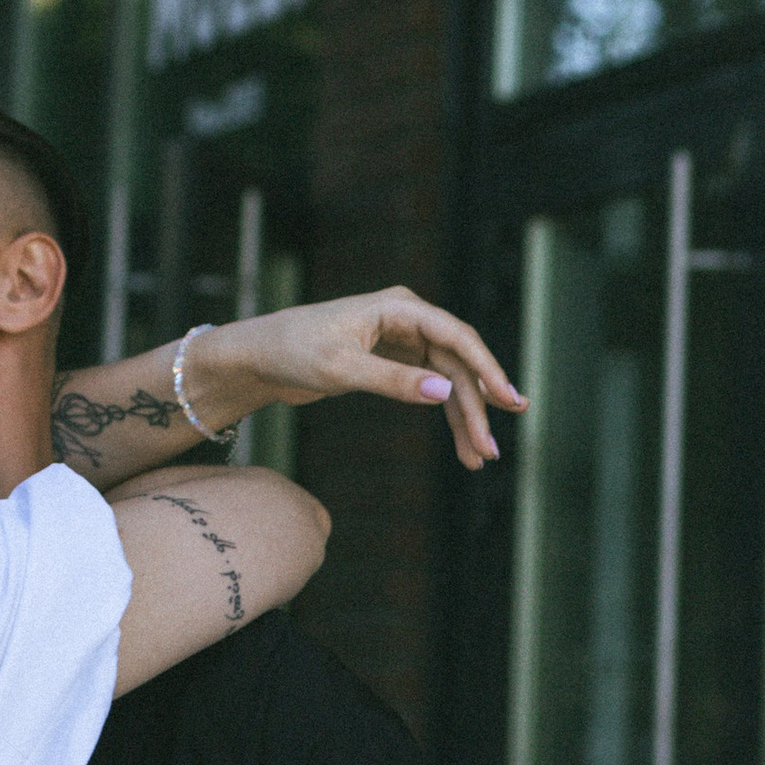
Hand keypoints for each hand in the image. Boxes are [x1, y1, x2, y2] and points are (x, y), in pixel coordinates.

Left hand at [195, 287, 520, 469]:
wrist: (257, 357)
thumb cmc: (292, 351)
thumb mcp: (340, 368)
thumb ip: (392, 381)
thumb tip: (443, 394)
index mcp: (398, 307)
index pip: (456, 336)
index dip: (486, 368)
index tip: (507, 400)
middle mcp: (406, 319)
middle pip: (457, 364)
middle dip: (476, 406)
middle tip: (490, 449)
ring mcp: (402, 341)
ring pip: (448, 381)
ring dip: (465, 417)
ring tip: (479, 458)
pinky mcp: (394, 362)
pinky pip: (431, 389)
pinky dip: (446, 416)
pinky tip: (462, 443)